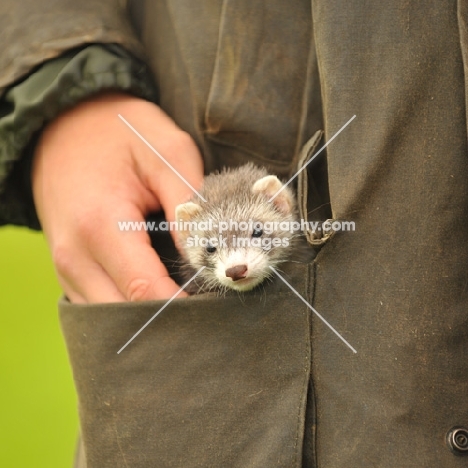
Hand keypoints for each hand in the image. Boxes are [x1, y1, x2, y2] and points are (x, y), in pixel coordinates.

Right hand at [32, 93, 203, 302]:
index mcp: (98, 225)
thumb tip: (207, 254)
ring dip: (150, 316)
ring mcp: (66, 268)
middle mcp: (74, 257)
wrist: (66, 126)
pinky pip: (100, 306)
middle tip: (207, 305)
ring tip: (185, 301)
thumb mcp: (167, 153)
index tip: (218, 305)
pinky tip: (157, 292)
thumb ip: (188, 203)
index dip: (185, 306)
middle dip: (169, 317)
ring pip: (111, 318)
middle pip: (127, 315)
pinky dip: (130, 308)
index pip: (145, 290)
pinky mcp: (68, 271)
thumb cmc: (121, 135)